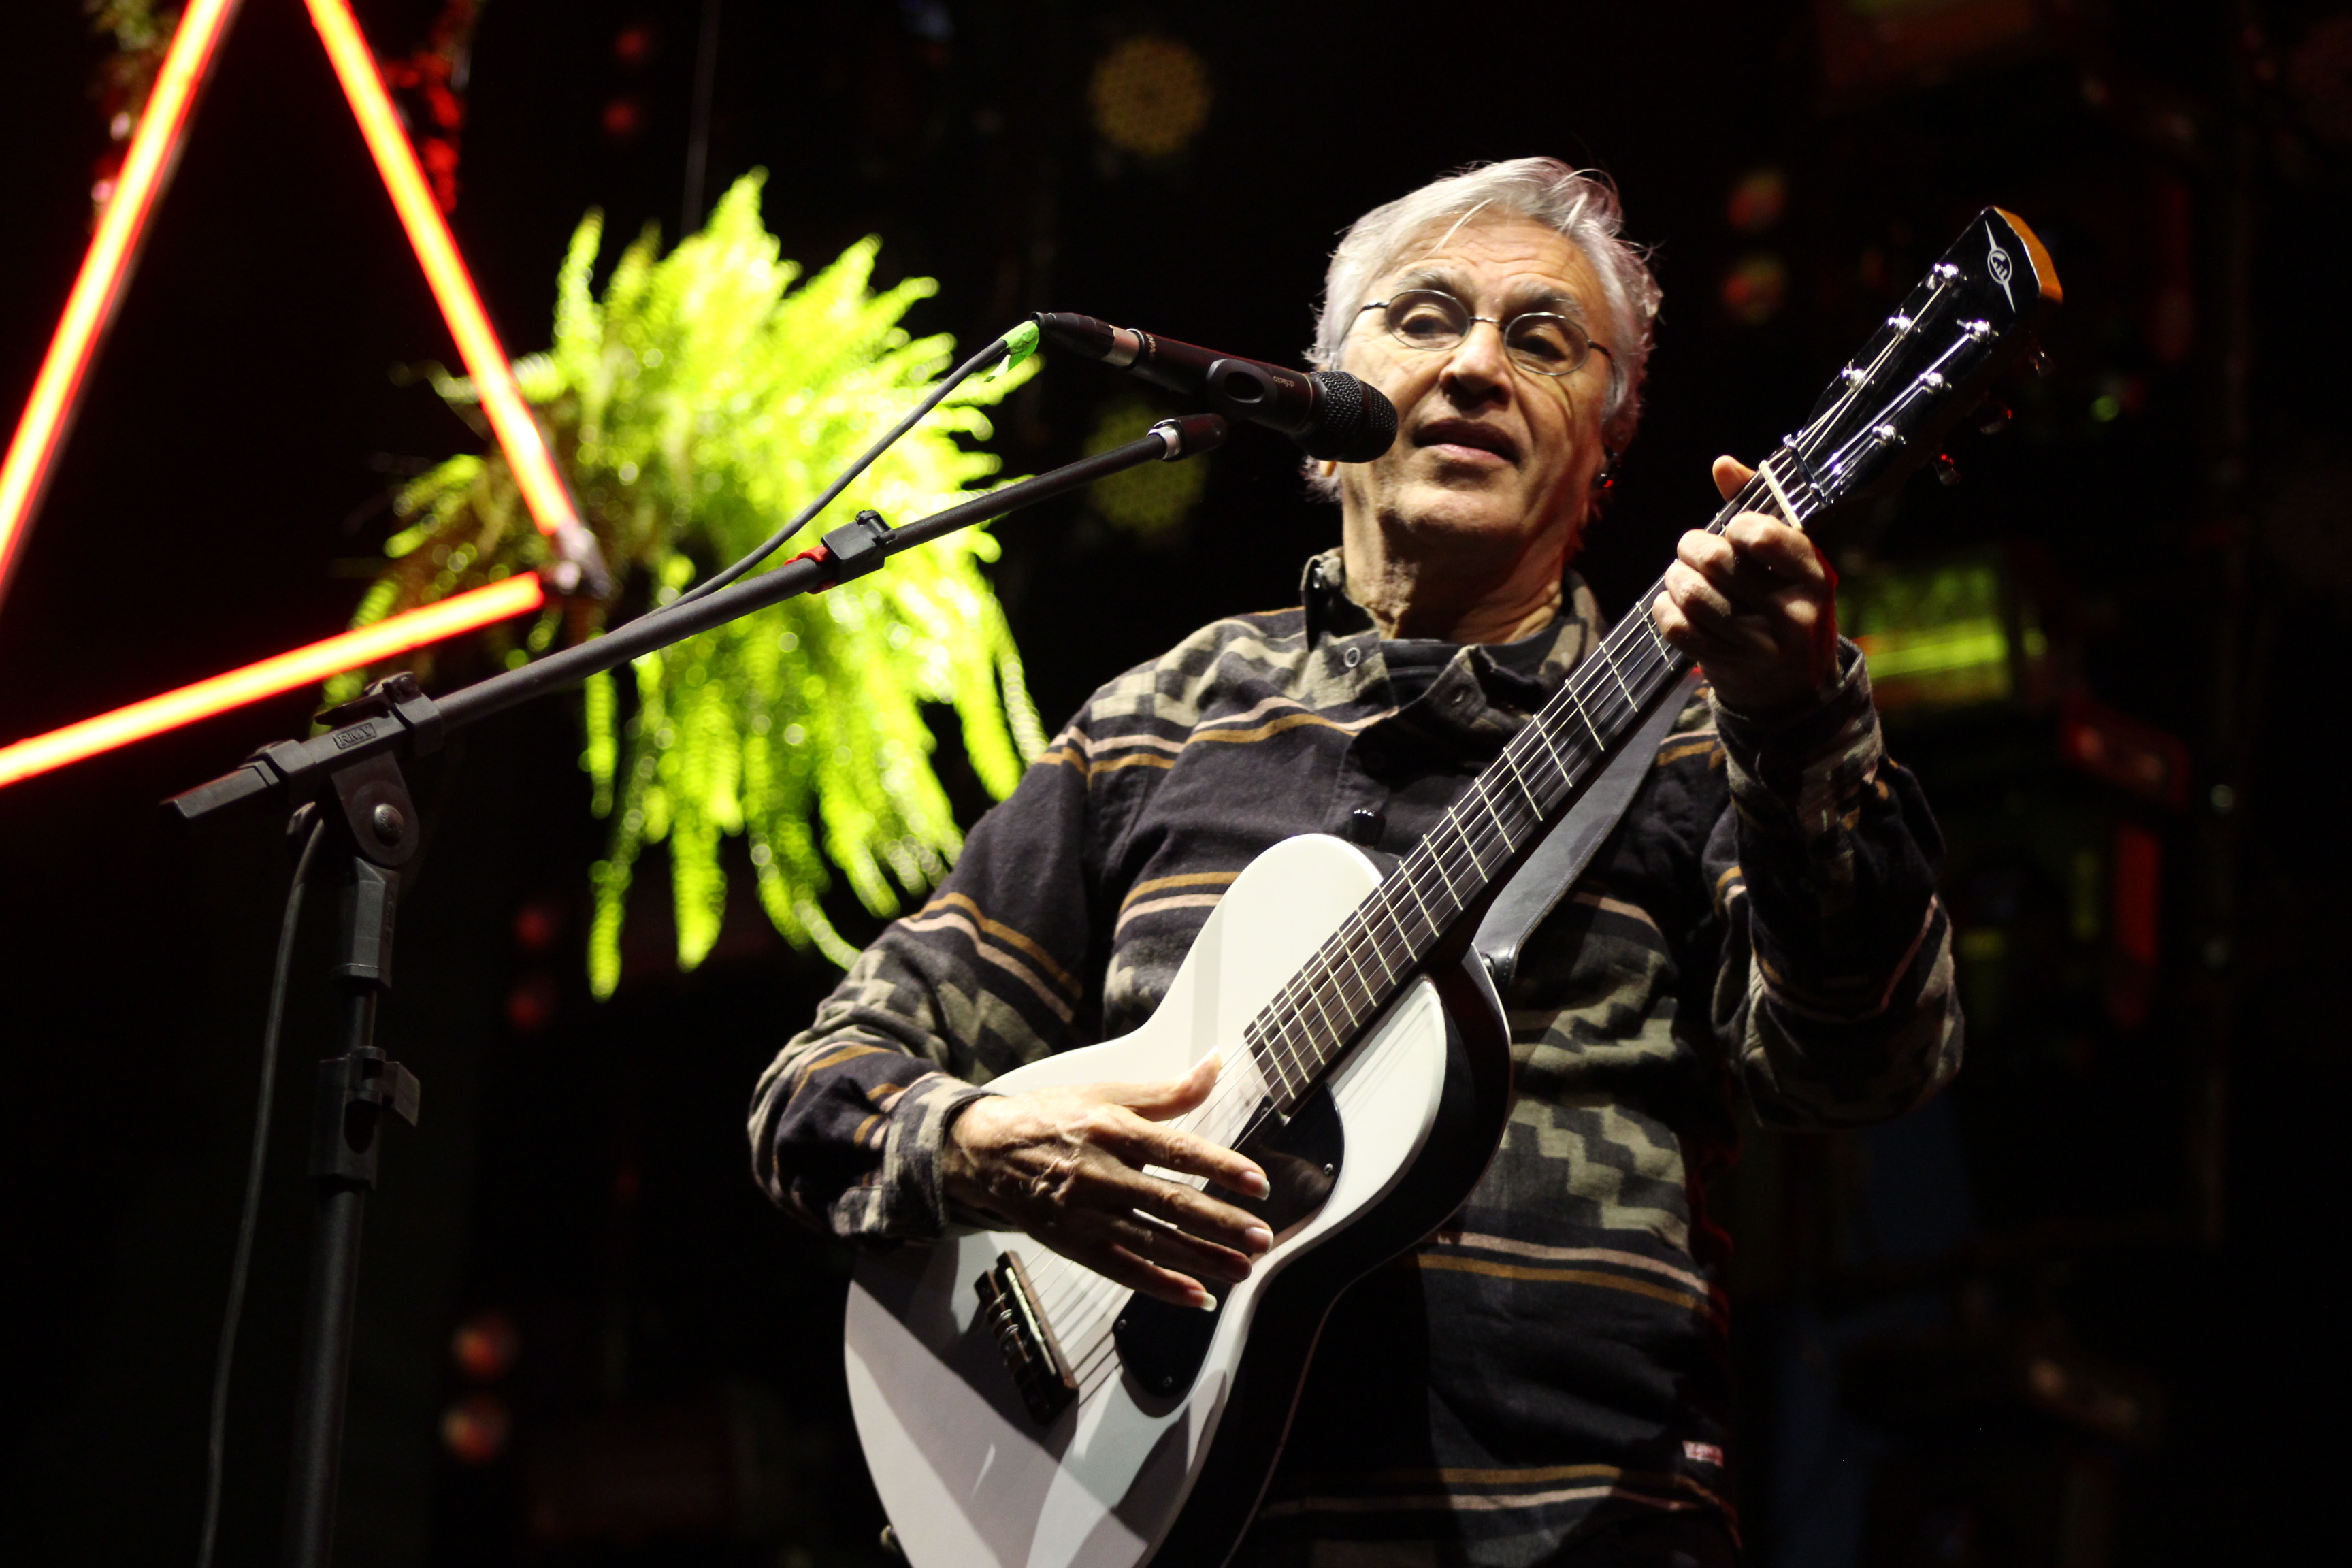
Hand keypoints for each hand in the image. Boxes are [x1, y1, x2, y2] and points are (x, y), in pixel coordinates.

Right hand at [941, 1054, 1273, 1309]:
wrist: (984, 1150)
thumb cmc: (1053, 1116)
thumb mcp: (1107, 1094)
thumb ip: (1168, 1091)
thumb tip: (1216, 1064)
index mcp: (1112, 1130)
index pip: (1176, 1150)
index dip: (1220, 1167)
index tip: (1258, 1183)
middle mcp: (1100, 1173)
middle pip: (1170, 1202)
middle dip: (1221, 1223)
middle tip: (1263, 1237)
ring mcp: (1085, 1214)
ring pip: (1152, 1241)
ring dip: (1202, 1259)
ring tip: (1243, 1268)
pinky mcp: (1073, 1244)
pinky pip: (1123, 1270)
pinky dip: (1161, 1285)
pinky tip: (1197, 1296)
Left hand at [1650, 456, 1840, 718]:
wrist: (1793, 687)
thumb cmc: (1786, 606)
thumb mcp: (1789, 561)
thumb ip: (1758, 508)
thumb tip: (1722, 464)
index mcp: (1815, 577)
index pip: (1760, 534)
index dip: (1733, 525)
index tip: (1733, 532)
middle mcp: (1793, 614)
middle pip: (1716, 561)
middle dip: (1692, 547)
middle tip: (1691, 549)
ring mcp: (1760, 646)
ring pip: (1692, 594)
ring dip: (1675, 578)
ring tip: (1680, 576)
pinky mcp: (1728, 667)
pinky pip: (1677, 627)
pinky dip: (1665, 609)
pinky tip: (1673, 604)